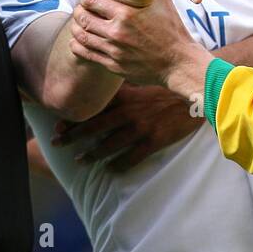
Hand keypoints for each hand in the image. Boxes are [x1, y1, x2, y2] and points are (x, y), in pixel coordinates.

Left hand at [51, 83, 201, 170]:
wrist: (196, 94)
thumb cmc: (169, 87)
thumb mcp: (144, 81)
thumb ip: (123, 86)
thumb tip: (104, 87)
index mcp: (126, 96)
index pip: (93, 107)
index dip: (74, 117)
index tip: (57, 125)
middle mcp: (130, 112)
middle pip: (95, 126)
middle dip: (73, 136)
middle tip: (56, 143)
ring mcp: (142, 127)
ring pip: (110, 144)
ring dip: (92, 154)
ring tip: (79, 160)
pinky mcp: (155, 140)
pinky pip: (133, 157)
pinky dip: (119, 165)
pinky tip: (110, 170)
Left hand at [68, 0, 211, 94]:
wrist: (179, 62)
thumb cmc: (173, 30)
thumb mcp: (163, 2)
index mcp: (126, 14)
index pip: (92, 0)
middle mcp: (117, 32)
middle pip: (82, 18)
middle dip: (78, 12)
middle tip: (80, 10)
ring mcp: (114, 50)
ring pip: (81, 36)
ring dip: (77, 28)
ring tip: (80, 24)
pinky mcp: (113, 65)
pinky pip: (85, 54)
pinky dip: (77, 45)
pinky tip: (79, 40)